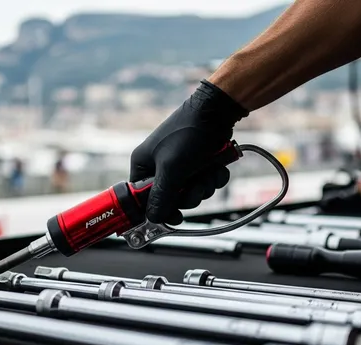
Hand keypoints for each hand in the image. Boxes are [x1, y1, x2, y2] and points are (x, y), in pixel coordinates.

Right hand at [130, 80, 248, 224]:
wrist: (217, 111)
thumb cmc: (189, 132)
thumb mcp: (172, 169)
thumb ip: (161, 196)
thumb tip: (153, 218)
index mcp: (143, 165)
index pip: (143, 199)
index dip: (159, 209)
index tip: (175, 216)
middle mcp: (159, 166)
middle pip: (172, 199)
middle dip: (189, 195)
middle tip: (196, 185)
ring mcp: (180, 166)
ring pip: (192, 193)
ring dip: (205, 186)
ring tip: (208, 170)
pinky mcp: (198, 163)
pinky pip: (206, 183)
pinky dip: (214, 178)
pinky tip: (217, 166)